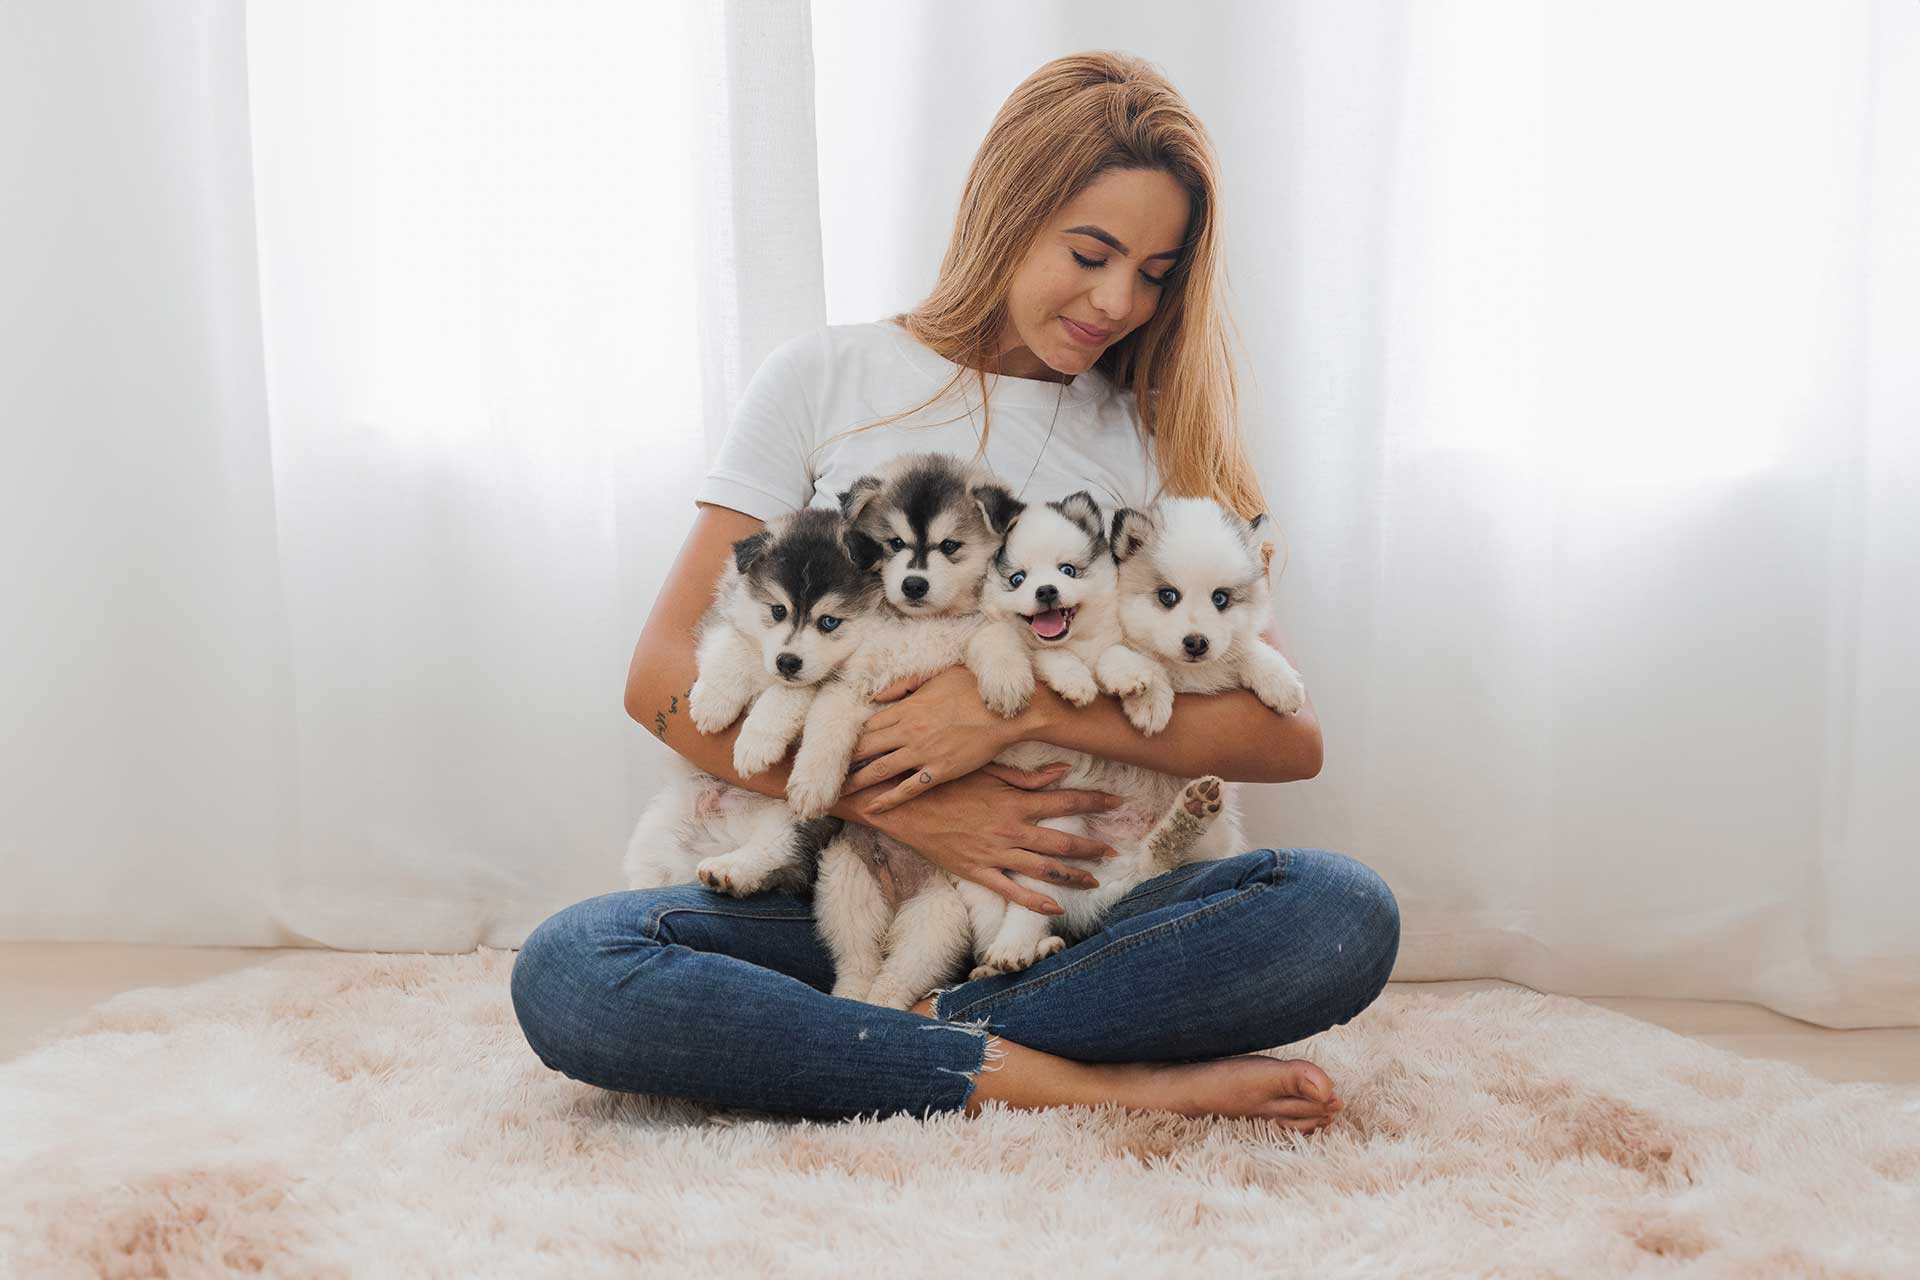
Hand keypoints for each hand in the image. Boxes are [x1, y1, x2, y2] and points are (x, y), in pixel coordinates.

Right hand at [842, 762, 1122, 915]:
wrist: (903, 804)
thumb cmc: (946, 781)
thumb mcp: (987, 771)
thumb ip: (1027, 776)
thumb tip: (1062, 771)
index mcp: (1016, 801)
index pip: (1066, 802)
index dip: (1095, 803)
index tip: (1117, 802)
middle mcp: (1011, 829)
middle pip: (1063, 843)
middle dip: (1092, 847)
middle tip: (1113, 851)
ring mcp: (995, 853)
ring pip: (1044, 870)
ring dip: (1074, 876)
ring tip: (1094, 880)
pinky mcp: (977, 871)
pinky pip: (1012, 891)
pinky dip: (1036, 901)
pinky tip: (1055, 907)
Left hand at [844, 666, 1030, 810]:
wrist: (1007, 711)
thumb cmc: (975, 688)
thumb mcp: (937, 676)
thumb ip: (905, 685)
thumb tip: (878, 695)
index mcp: (906, 707)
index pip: (868, 725)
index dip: (848, 738)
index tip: (832, 746)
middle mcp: (909, 731)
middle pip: (866, 748)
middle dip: (843, 762)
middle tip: (824, 774)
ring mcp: (923, 753)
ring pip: (879, 770)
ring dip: (856, 783)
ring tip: (838, 794)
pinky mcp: (939, 771)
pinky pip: (908, 789)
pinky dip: (888, 799)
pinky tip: (873, 807)